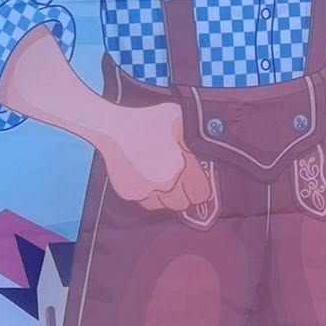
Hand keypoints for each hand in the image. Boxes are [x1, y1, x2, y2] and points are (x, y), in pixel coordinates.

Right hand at [96, 102, 211, 213]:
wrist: (115, 128)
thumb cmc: (148, 121)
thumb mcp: (179, 120)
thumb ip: (195, 135)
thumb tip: (210, 143)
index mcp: (181, 166)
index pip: (199, 195)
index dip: (198, 190)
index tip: (195, 186)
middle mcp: (165, 182)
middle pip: (181, 203)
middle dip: (181, 195)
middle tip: (176, 182)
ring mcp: (146, 190)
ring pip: (162, 204)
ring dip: (163, 196)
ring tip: (158, 177)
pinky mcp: (130, 193)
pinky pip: (144, 201)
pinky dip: (145, 193)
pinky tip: (143, 176)